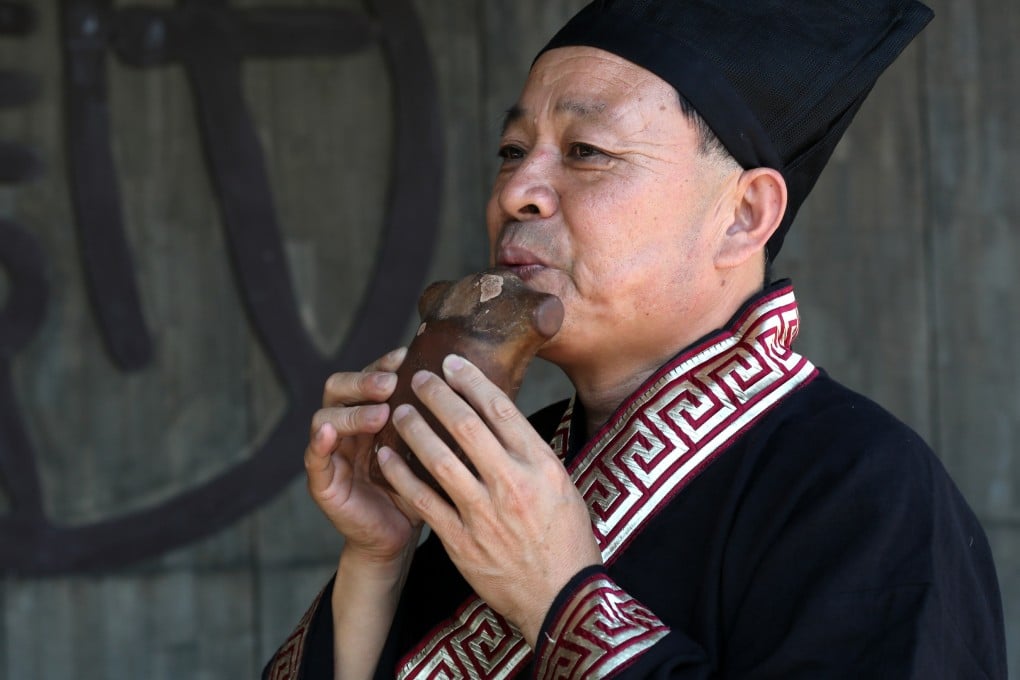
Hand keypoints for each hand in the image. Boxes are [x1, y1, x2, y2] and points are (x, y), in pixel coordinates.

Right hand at [305, 347, 421, 565]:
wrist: (399, 535)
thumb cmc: (419, 487)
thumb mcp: (432, 448)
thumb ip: (438, 419)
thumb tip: (475, 382)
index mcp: (372, 412)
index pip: (370, 376)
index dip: (384, 363)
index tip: (407, 356)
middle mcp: (348, 425)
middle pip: (341, 387)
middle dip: (364, 380)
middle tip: (391, 383)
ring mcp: (332, 451)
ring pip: (326, 417)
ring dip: (352, 412)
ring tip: (379, 412)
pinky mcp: (323, 481)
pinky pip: (313, 457)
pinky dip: (318, 442)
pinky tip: (329, 433)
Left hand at [376, 354, 602, 646]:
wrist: (560, 598)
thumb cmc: (567, 540)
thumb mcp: (563, 486)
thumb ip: (532, 454)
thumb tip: (503, 421)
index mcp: (541, 465)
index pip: (500, 410)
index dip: (471, 381)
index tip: (452, 363)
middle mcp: (512, 483)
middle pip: (465, 426)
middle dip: (436, 396)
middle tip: (417, 378)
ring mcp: (483, 513)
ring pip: (438, 458)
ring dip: (414, 429)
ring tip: (397, 411)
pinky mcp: (460, 540)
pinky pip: (423, 499)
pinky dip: (402, 475)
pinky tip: (387, 457)